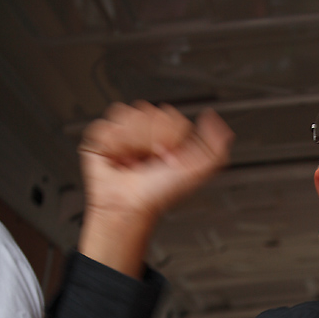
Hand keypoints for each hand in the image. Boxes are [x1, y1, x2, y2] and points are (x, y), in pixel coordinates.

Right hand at [78, 101, 233, 275]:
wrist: (129, 206)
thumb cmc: (158, 194)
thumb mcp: (197, 171)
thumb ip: (216, 147)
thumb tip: (212, 118)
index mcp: (167, 136)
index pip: (171, 115)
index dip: (171, 136)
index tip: (170, 157)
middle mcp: (146, 133)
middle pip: (149, 111)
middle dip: (152, 139)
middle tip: (151, 160)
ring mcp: (124, 133)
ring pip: (128, 115)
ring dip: (133, 144)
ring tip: (133, 161)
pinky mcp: (102, 137)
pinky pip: (107, 126)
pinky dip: (113, 145)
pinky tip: (118, 159)